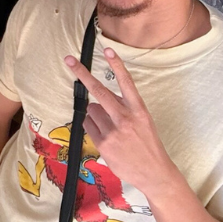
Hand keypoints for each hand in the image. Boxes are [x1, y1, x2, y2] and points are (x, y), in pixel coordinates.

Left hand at [65, 49, 177, 197]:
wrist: (153, 172)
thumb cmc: (148, 144)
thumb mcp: (143, 121)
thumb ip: (125, 108)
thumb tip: (103, 99)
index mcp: (138, 109)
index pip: (126, 82)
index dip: (117, 64)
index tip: (108, 49)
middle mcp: (125, 118)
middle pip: (99, 91)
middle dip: (82, 74)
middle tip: (69, 61)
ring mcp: (113, 131)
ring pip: (92, 110)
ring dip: (95, 114)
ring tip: (109, 126)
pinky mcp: (103, 144)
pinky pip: (88, 126)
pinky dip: (92, 127)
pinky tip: (104, 135)